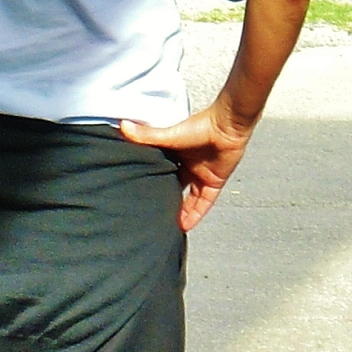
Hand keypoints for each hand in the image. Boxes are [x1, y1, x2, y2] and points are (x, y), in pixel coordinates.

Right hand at [119, 103, 258, 232]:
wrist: (228, 125)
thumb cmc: (201, 125)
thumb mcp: (169, 134)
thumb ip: (147, 135)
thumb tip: (123, 126)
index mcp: (174, 153)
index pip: (159, 170)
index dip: (149, 182)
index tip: (137, 193)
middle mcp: (187, 165)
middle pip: (173, 187)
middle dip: (164, 200)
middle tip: (150, 214)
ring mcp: (201, 175)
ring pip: (188, 198)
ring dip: (179, 211)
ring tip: (165, 226)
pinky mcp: (214, 182)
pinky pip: (204, 202)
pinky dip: (195, 214)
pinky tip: (185, 226)